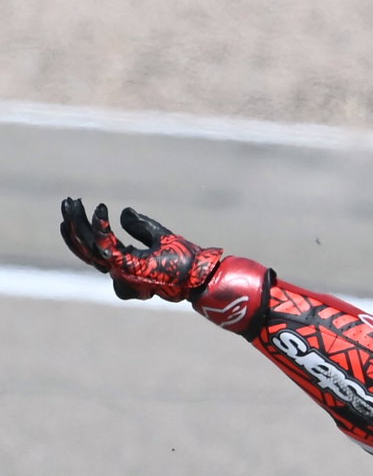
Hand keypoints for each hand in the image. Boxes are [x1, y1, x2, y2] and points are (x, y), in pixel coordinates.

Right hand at [59, 199, 222, 300]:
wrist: (202, 273)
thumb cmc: (184, 259)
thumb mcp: (159, 235)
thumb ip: (139, 226)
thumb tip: (124, 212)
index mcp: (124, 262)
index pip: (93, 248)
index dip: (81, 230)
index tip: (75, 206)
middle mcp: (120, 269)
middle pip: (85, 249)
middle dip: (73, 225)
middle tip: (66, 203)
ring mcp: (123, 270)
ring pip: (90, 248)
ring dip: (79, 225)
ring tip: (74, 204)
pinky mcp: (130, 267)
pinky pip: (107, 246)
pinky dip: (101, 228)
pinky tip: (101, 209)